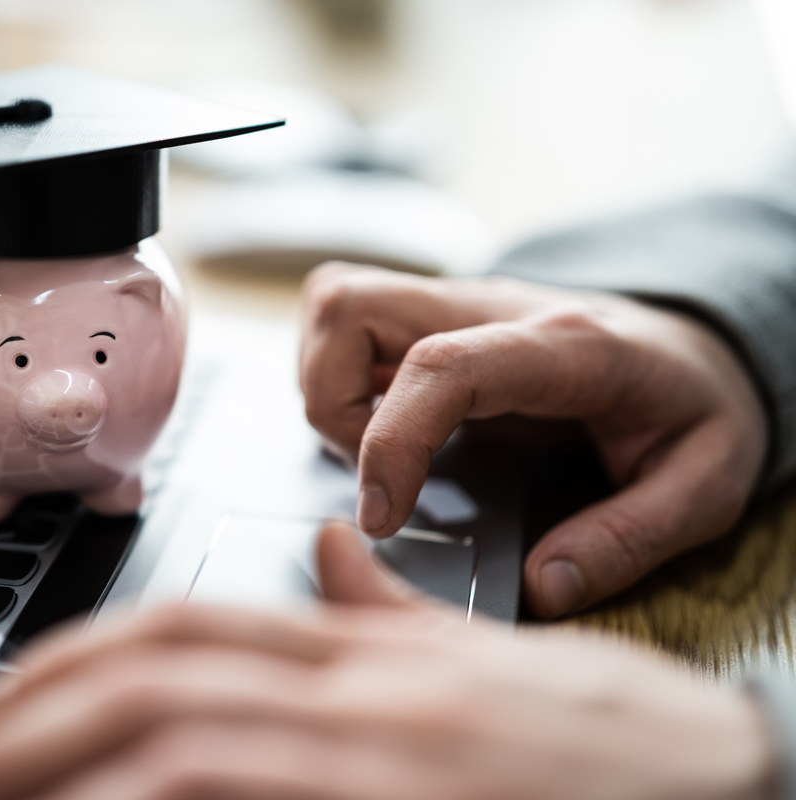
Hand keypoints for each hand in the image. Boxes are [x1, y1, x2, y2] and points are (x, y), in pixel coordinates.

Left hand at [0, 523, 776, 799]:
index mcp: (366, 660)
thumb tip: (324, 555)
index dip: (76, 662)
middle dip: (34, 733)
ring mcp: (379, 772)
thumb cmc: (611, 745)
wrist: (725, 782)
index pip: (187, 630)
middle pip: (157, 691)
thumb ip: (389, 612)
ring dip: (66, 790)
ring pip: (184, 760)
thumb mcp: (487, 661)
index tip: (1, 707)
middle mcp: (361, 707)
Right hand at [300, 263, 767, 616]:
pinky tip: (383, 425)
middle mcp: (494, 309)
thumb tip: (541, 586)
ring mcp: (457, 306)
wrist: (697, 347)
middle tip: (377, 474)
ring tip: (378, 451)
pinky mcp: (435, 321)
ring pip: (336, 305)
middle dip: (330, 403)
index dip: (390, 440)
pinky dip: (337, 376)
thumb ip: (628, 539)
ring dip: (326, 387)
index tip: (385, 517)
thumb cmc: (696, 409)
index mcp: (564, 346)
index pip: (441, 366)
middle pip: (351, 306)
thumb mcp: (704, 487)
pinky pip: (348, 321)